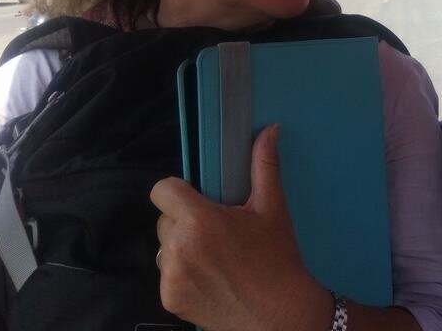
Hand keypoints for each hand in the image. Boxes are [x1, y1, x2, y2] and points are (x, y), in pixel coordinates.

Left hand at [151, 125, 330, 330]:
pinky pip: (167, 275)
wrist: (279, 314)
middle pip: (165, 219)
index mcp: (199, 221)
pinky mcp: (169, 299)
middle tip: (217, 232)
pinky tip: (210, 278)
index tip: (197, 198)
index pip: (162, 190)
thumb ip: (264, 165)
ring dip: (182, 247)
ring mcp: (170, 277)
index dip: (177, 190)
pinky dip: (183, 274)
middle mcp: (178, 248)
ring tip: (214, 256)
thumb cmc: (277, 258)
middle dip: (184, 221)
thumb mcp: (272, 208)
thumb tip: (269, 130)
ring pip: (165, 247)